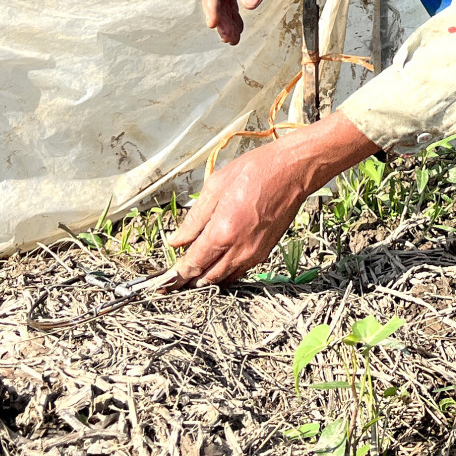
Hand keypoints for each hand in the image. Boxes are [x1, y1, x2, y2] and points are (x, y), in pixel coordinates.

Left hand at [168, 114, 378, 285]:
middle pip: (206, 277)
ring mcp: (254, 253)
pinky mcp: (265, 252)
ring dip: (206, 280)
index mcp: (223, 231)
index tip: (162, 283)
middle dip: (187, 281)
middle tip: (171, 284)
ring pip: (224, 279)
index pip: (193, 263)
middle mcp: (238, 249)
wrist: (292, 172)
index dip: (176, 275)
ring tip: (190, 279)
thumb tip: (176, 241)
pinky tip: (215, 267)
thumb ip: (194, 219)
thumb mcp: (215, 187)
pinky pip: (239, 272)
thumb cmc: (255, 171)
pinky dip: (224, 274)